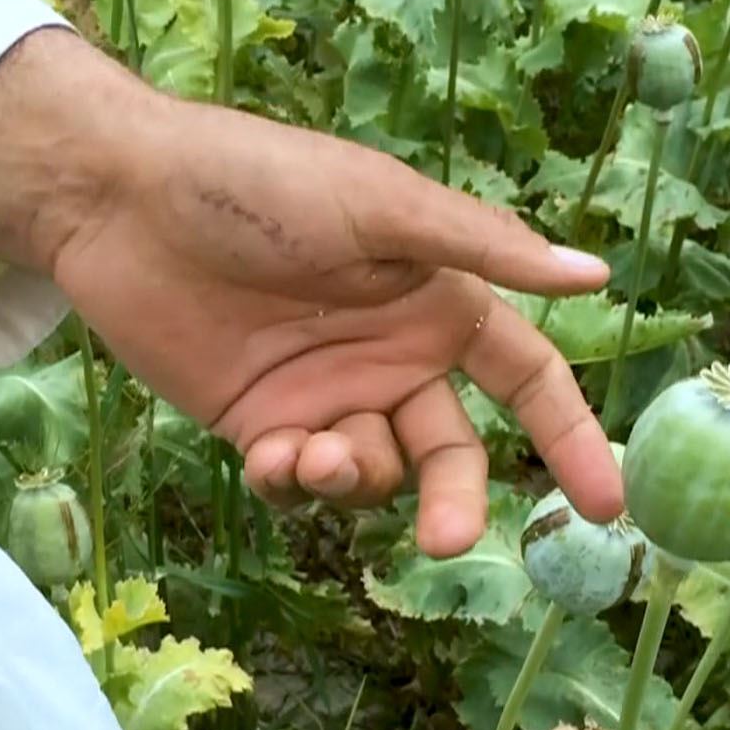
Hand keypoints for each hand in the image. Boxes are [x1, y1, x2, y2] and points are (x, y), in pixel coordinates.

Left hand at [0, 28, 622, 557]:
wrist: (124, 204)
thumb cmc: (261, 186)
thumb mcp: (380, 207)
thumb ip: (482, 250)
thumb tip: (596, 275)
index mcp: (436, 302)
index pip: (527, 380)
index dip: (569, 439)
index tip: (605, 506)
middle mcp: (391, 358)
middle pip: (452, 455)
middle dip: (453, 502)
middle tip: (444, 543)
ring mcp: (326, 398)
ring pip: (375, 477)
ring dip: (355, 478)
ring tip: (312, 450)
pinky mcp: (259, 427)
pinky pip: (299, 486)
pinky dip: (294, 485)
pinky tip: (270, 455)